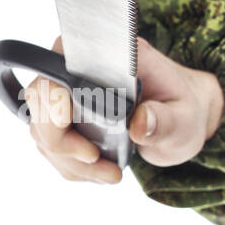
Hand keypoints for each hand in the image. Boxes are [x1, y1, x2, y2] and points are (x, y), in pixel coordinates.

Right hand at [25, 36, 224, 183]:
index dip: (57, 101)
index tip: (79, 135)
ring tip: (110, 173)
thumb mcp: (184, 116)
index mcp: (104, 52)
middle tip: (99, 162)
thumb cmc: (182, 107)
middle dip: (63, 143)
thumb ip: (165, 120)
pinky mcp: (63, 118)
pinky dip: (73, 166)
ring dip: (71, 161)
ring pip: (42, 130)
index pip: (57, 66)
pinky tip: (102, 170)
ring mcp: (65, 93)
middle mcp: (76, 66)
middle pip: (40, 101)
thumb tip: (140, 123)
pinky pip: (50, 146)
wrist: (181, 115)